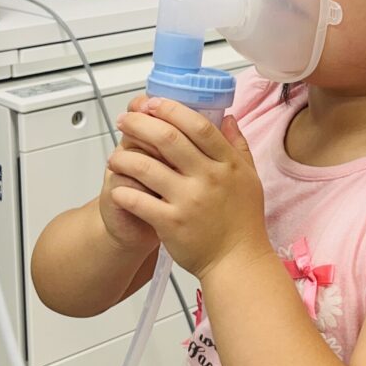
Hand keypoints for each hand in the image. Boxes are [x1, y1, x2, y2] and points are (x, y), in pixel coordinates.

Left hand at [106, 97, 269, 279]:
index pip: (199, 125)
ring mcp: (189, 201)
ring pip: (147, 167)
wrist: (237, 262)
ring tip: (116, 156)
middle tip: (126, 120)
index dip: (171, 109)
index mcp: (228, 164)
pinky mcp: (171, 223)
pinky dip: (124, 191)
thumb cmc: (243, 223)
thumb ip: (238, 146)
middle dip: (140, 124)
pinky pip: (138, 200)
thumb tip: (228, 118)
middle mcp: (209, 178)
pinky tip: (118, 187)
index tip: (153, 103)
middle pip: (168, 138)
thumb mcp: (250, 178)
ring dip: (125, 156)